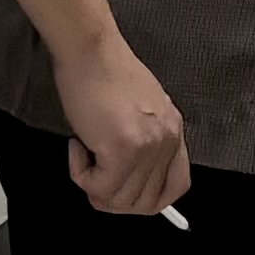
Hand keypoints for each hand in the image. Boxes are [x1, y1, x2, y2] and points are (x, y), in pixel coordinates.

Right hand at [55, 31, 189, 213]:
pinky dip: (80, 175)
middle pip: (145, 203)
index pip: (177, 187)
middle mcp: (166, 141)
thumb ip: (144, 141)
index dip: (148, 200)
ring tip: (84, 155)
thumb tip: (131, 174)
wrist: (90, 51)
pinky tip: (77, 147)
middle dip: (112, 198)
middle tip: (92, 175)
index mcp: (173, 131)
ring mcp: (147, 147)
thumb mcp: (141, 109)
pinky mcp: (122, 150)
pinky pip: (99, 188)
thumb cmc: (105, 73)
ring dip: (94, 186)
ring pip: (120, 200)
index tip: (124, 192)